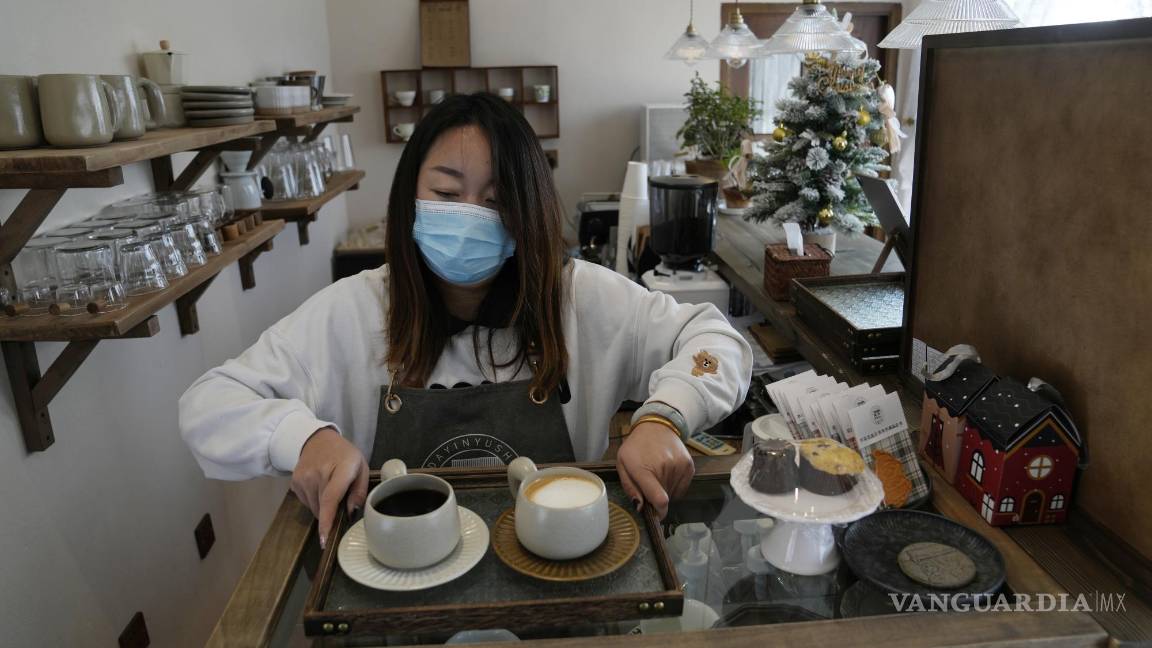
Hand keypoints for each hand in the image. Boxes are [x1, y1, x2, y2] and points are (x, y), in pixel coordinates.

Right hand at [291, 427, 368, 548]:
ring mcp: (303, 478)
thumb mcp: (361, 468)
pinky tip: (319, 487)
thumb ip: (360, 491)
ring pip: (314, 508)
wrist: (318, 440)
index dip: (327, 520)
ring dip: (323, 507)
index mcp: (341, 468)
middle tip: (341, 499)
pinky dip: (314, 501)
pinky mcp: (294, 482)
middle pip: (322, 508)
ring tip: (330, 488)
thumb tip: (352, 512)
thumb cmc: (344, 456)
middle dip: (332, 513)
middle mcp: (318, 473)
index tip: (324, 538)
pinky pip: (306, 502)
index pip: (331, 498)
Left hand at [616, 422, 694, 518]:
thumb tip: (640, 508)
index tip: (654, 515)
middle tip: (649, 486)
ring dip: (665, 491)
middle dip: (656, 499)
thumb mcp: (623, 464)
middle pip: (665, 499)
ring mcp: (679, 466)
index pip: (659, 499)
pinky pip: (682, 488)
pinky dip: (674, 486)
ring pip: (673, 494)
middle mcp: (665, 468)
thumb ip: (630, 488)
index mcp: (644, 469)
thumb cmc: (636, 447)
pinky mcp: (689, 466)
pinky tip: (667, 474)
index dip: (658, 512)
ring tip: (658, 475)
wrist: (658, 426)